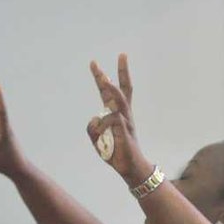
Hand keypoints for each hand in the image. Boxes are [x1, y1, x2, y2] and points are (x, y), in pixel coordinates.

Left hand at [87, 54, 152, 185]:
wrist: (130, 168)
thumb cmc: (116, 153)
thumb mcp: (97, 140)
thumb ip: (93, 128)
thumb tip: (95, 118)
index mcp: (117, 115)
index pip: (109, 92)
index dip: (103, 77)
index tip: (94, 63)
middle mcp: (124, 115)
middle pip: (123, 89)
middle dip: (121, 72)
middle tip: (122, 55)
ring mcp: (126, 122)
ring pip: (118, 101)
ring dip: (111, 90)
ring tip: (105, 79)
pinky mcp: (126, 132)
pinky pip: (114, 122)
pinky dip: (106, 123)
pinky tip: (106, 130)